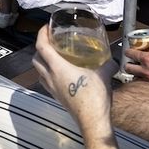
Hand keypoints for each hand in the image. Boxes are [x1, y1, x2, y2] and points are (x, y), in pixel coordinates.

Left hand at [32, 25, 114, 140]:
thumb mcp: (104, 75)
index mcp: (58, 68)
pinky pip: (45, 81)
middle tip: (51, 41)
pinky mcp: (56, 97)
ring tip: (54, 55)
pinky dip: (47, 73)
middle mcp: (50, 77)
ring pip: (38, 71)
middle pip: (35, 58)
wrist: (92, 121)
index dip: (41, 34)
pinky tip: (61, 72)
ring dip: (41, 61)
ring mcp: (52, 89)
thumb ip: (108, 64)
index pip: (41, 47)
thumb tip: (113, 59)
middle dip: (40, 47)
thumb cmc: (94, 97)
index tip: (47, 27)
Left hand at [120, 27, 148, 93]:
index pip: (131, 54)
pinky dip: (143, 79)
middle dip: (128, 63)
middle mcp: (147, 71)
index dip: (128, 50)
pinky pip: (144, 82)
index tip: (129, 49)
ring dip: (135, 72)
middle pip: (128, 68)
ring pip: (135, 76)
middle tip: (131, 60)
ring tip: (139, 68)